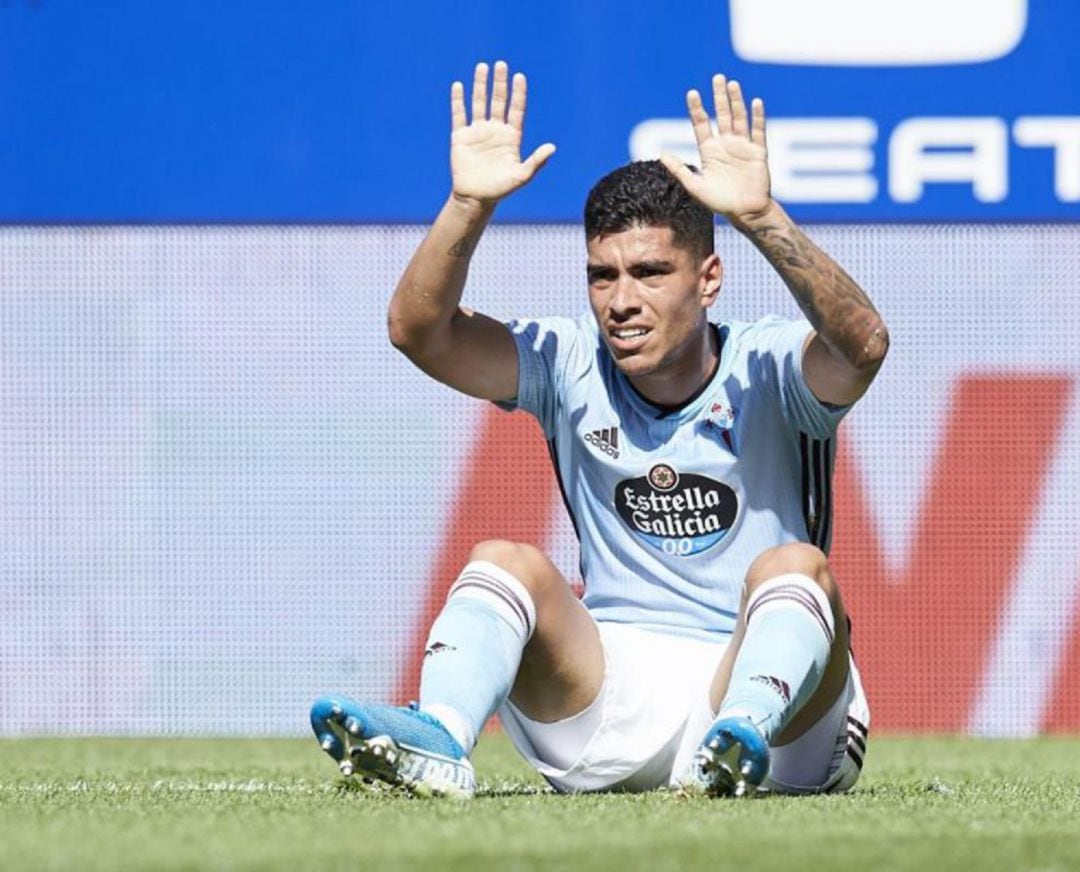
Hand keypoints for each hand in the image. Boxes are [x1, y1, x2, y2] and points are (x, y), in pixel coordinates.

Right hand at [450, 61, 556, 206]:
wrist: (475, 199)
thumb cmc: (501, 190)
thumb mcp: (522, 176)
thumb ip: (536, 161)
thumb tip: (552, 147)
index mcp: (511, 137)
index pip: (516, 109)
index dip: (518, 93)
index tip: (519, 76)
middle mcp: (495, 131)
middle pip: (498, 101)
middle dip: (500, 83)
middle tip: (501, 64)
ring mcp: (477, 132)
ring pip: (479, 103)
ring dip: (480, 85)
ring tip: (482, 66)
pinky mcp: (461, 137)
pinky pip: (459, 115)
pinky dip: (458, 101)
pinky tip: (459, 86)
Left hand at [660, 75, 771, 225]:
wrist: (745, 213)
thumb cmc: (720, 202)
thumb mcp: (695, 187)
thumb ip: (679, 170)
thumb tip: (661, 154)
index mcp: (710, 151)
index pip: (702, 124)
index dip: (697, 109)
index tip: (692, 93)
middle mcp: (726, 145)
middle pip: (722, 115)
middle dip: (719, 97)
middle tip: (717, 77)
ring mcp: (743, 146)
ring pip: (739, 118)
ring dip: (736, 101)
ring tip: (732, 84)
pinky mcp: (758, 151)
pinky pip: (758, 131)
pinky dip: (757, 117)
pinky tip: (755, 102)